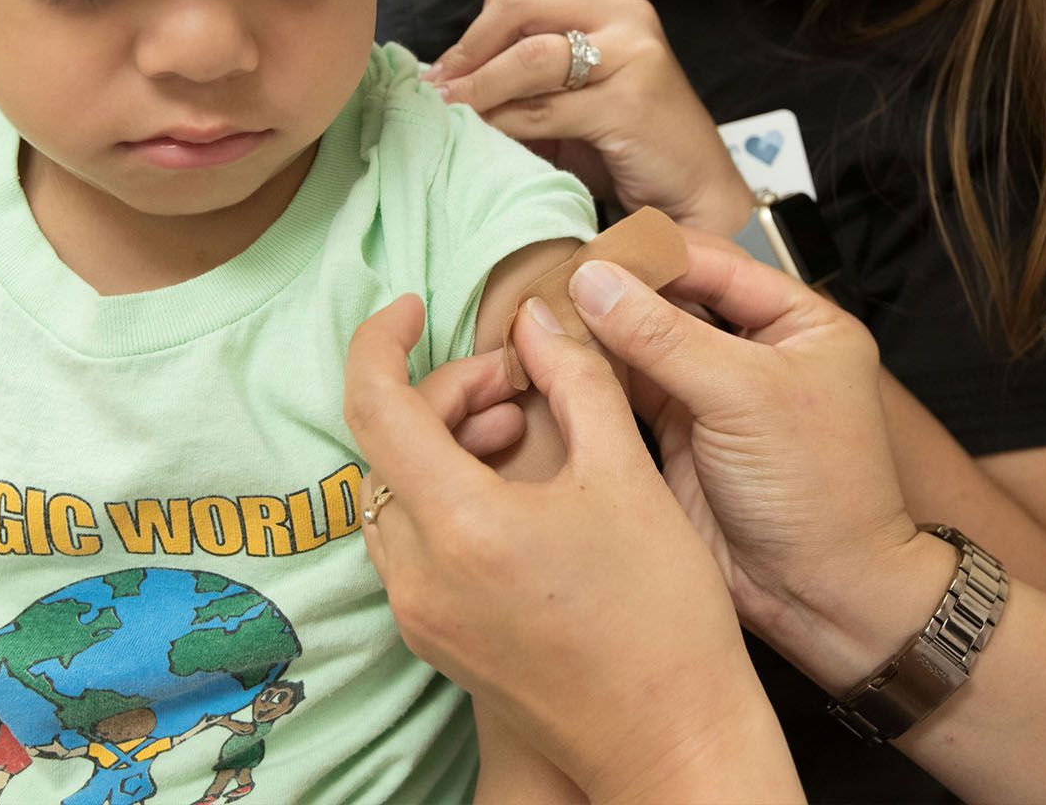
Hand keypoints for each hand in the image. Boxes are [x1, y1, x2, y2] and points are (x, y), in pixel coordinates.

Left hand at [344, 295, 795, 801]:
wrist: (672, 739)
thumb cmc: (663, 618)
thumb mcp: (626, 474)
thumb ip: (575, 379)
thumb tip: (537, 320)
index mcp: (461, 527)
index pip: (373, 405)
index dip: (380, 341)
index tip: (411, 307)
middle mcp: (420, 576)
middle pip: (387, 448)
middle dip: (445, 395)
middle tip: (519, 383)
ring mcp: (421, 615)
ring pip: (395, 496)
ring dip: (444, 446)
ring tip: (523, 431)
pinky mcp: (436, 641)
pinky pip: (413, 543)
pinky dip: (446, 497)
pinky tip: (514, 492)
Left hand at [422, 0, 756, 235]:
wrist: (698, 198)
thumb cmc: (633, 153)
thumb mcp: (577, 105)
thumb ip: (531, 85)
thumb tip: (451, 84)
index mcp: (612, 11)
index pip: (522, 0)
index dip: (473, 35)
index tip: (441, 73)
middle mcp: (627, 21)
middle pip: (519, 15)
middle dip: (468, 55)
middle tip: (436, 92)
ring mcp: (633, 58)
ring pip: (529, 61)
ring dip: (478, 91)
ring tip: (448, 115)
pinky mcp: (630, 103)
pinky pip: (545, 110)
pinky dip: (505, 123)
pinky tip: (483, 139)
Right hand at [561, 237, 924, 672]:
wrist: (822, 596)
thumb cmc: (820, 493)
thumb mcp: (744, 396)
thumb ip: (665, 336)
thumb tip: (594, 281)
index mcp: (800, 322)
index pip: (714, 264)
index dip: (650, 257)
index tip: (587, 253)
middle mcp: (756, 350)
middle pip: (673, 300)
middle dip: (615, 294)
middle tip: (550, 283)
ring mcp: (715, 395)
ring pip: (643, 345)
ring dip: (595, 334)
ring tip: (538, 318)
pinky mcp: (680, 437)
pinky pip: (627, 392)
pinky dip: (591, 377)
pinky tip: (550, 361)